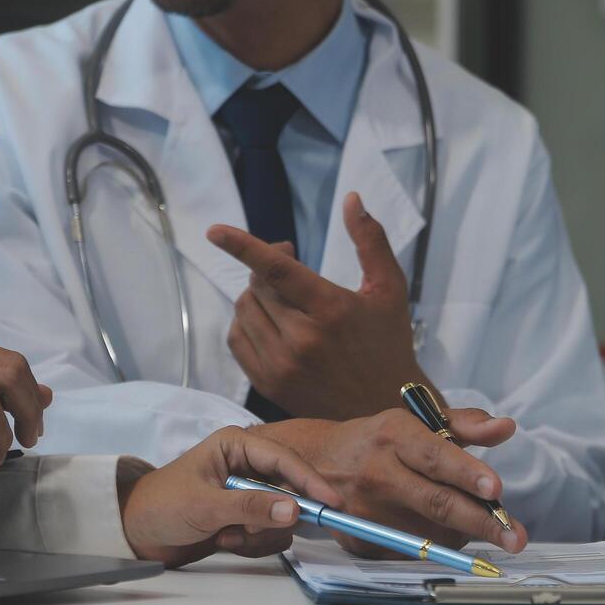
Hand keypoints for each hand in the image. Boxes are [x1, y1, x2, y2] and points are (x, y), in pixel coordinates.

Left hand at [119, 426, 340, 567]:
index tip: (331, 503)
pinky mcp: (247, 518)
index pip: (285, 460)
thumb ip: (250, 506)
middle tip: (247, 528)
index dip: (311, 481)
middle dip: (271, 516)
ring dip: (258, 534)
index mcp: (237, 446)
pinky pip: (271, 534)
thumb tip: (293, 510)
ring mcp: (248, 494)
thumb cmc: (160, 507)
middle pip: (290, 490)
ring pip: (282, 517)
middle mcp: (247, 466)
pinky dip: (252, 543)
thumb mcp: (205, 505)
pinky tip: (223, 541)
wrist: (135, 535)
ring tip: (226, 535)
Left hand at [211, 192, 427, 420]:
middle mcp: (303, 338)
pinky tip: (269, 321)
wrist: (383, 406)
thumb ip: (370, 240)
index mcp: (332, 309)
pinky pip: (237, 339)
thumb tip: (352, 199)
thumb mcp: (390, 289)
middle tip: (289, 268)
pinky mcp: (269, 384)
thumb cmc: (389, 343)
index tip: (214, 231)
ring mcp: (282, 364)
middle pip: (257, 286)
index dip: (243, 246)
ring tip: (282, 298)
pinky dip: (246, 322)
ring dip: (255, 296)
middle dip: (266, 271)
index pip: (277, 270)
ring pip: (244, 310)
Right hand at [253, 408, 529, 557]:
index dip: (467, 473)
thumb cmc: (382, 440)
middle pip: (437, 503)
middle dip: (481, 523)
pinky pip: (413, 551)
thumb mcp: (419, 421)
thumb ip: (466, 424)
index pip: (436, 457)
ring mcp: (366, 510)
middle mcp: (378, 472)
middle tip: (515, 538)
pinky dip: (434, 544)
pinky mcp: (361, 539)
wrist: (319, 461)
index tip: (497, 489)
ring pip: (432, 534)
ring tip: (465, 519)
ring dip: (461, 532)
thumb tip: (506, 428)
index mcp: (395, 435)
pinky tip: (431, 528)